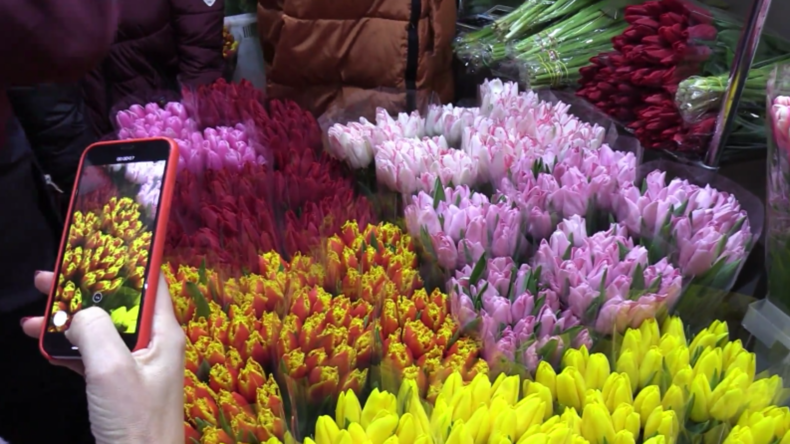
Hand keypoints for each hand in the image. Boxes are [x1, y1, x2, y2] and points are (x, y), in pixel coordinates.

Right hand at [22, 272, 184, 443]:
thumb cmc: (135, 421)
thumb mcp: (112, 369)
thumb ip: (95, 330)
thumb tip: (81, 311)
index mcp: (164, 332)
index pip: (150, 283)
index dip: (126, 261)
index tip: (98, 245)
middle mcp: (154, 343)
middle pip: (119, 303)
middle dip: (85, 288)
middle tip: (49, 277)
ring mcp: (136, 364)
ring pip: (101, 328)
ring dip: (70, 318)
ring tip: (36, 313)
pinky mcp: (119, 384)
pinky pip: (93, 354)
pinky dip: (69, 347)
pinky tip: (44, 341)